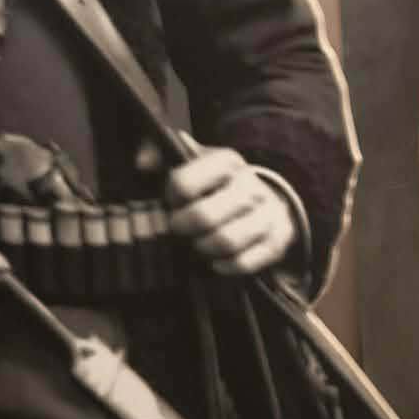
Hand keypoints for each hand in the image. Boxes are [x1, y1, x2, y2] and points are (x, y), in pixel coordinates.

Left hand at [164, 146, 296, 274]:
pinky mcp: (277, 240)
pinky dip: (226, 266)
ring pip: (226, 241)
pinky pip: (247, 261)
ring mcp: (268, 213)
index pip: (184, 184)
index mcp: (227, 161)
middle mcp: (251, 184)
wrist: (263, 201)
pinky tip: (217, 262)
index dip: (170, 199)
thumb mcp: (191, 161)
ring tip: (198, 245)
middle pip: (203, 217)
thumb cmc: (215, 184)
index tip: (171, 203)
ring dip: (203, 248)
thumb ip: (160, 152)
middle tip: (178, 230)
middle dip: (182, 228)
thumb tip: (142, 163)